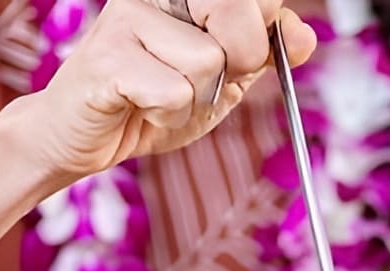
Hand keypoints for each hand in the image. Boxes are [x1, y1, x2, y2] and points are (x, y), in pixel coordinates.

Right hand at [29, 0, 316, 183]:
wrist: (86, 136)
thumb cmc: (151, 102)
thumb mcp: (221, 81)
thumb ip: (262, 55)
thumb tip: (304, 35)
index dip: (262, 39)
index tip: (236, 60)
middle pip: (240, 14)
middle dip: (236, 64)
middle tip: (199, 84)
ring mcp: (130, 17)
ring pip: (208, 63)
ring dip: (192, 100)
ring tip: (159, 97)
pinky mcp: (110, 57)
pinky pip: (174, 92)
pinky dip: (166, 115)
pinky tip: (140, 107)